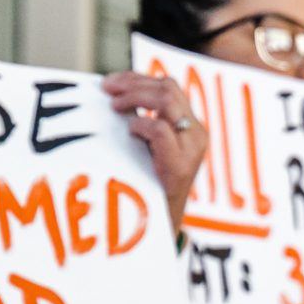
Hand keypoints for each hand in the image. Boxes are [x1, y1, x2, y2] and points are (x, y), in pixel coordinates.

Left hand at [100, 72, 207, 226]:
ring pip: (167, 100)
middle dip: (133, 82)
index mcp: (190, 126)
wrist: (162, 225)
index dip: (138, 78)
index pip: (169, 86)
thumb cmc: (149, 185)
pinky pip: (159, 129)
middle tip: (106, 90)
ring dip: (134, 97)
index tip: (111, 82)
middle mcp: (196, 133)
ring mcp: (192, 148)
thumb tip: (112, 96)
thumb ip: (142, 124)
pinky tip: (129, 131)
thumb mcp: (149, 148)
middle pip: (168, 87)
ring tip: (114, 106)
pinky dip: (139, 125)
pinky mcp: (181, 165)